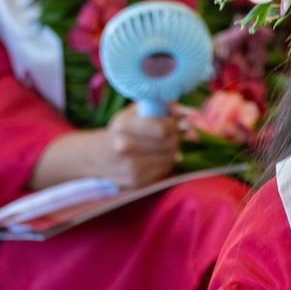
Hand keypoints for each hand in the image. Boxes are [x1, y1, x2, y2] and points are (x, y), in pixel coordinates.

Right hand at [29, 105, 179, 190]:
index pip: (164, 129)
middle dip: (174, 136)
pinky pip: (166, 169)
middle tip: (166, 133)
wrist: (96, 157)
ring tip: (158, 144)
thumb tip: (193, 113)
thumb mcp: (137, 111)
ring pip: (172, 157)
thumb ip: (166, 107)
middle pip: (171, 143)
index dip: (172, 124)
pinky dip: (165, 161)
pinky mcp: (138, 182)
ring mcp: (131, 168)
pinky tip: (153, 156)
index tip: (169, 122)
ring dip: (171, 149)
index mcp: (122, 127)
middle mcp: (124, 149)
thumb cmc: (122, 128)